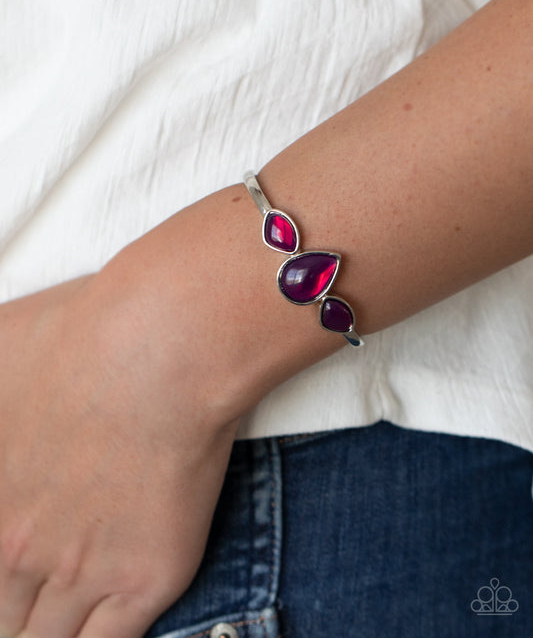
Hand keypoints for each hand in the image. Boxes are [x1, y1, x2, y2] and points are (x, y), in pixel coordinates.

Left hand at [0, 268, 238, 637]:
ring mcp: (80, 572)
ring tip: (64, 606)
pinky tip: (103, 617)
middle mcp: (17, 549)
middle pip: (2, 613)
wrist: (162, 348)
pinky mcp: (144, 580)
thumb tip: (0, 408)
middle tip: (35, 586)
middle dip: (12, 605)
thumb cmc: (80, 337)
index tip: (14, 561)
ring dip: (48, 629)